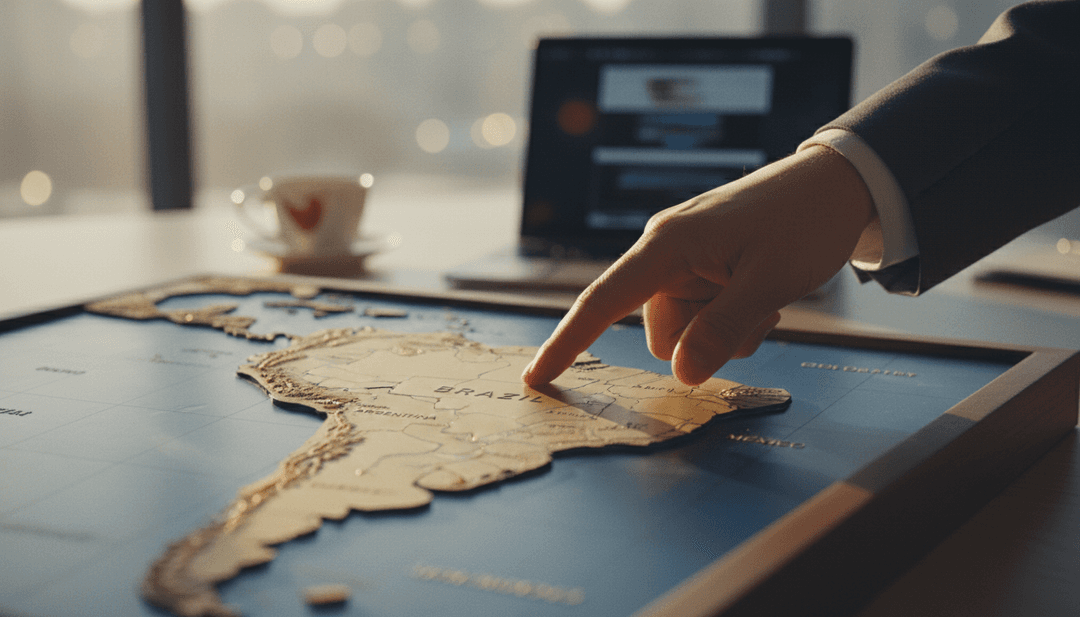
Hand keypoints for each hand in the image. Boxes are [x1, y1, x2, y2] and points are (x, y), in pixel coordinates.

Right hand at [521, 145, 874, 385]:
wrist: (839, 185)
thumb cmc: (805, 222)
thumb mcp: (768, 283)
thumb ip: (720, 331)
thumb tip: (681, 374)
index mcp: (667, 245)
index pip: (602, 301)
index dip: (566, 342)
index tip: (536, 378)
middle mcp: (667, 251)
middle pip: (661, 331)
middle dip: (705, 341)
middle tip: (757, 314)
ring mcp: (687, 260)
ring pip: (686, 330)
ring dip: (725, 332)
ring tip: (766, 300)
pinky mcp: (706, 266)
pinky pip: (704, 316)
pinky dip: (733, 319)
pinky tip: (765, 295)